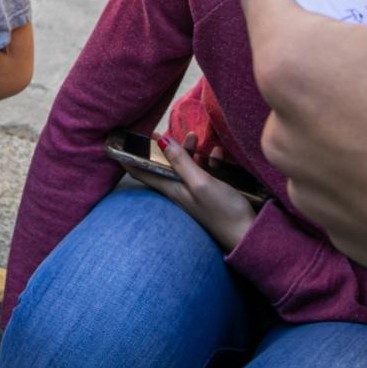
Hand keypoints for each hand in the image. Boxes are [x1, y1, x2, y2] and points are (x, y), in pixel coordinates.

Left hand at [120, 131, 256, 250]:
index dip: (129, 158)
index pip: (142, 172)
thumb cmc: (223, 211)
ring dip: (189, 151)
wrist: (248, 235)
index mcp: (172, 189)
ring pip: (186, 166)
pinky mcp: (212, 194)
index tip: (117, 144)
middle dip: (165, 148)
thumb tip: (160, 140)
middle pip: (165, 165)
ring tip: (196, 137)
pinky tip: (218, 155)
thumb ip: (181, 161)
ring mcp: (196, 193)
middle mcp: (180, 191)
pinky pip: (206, 172)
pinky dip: (209, 161)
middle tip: (165, 132)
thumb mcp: (200, 183)